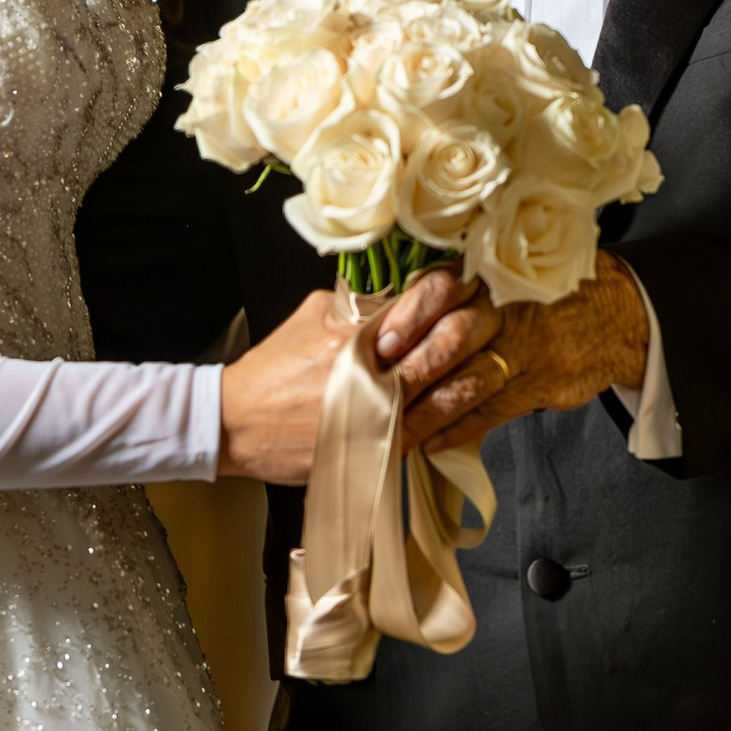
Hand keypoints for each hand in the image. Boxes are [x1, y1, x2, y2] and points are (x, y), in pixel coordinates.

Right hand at [216, 267, 471, 486]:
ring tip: (494, 358)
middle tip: (494, 315)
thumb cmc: (273, 370)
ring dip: (478, 372)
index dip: (455, 288)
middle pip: (448, 342)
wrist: (236, 424)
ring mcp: (379, 413)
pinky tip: (471, 398)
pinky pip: (434, 429)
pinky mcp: (380, 447)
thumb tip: (400, 293)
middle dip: (478, 326)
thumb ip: (361, 306)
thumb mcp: (313, 316)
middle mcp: (372, 370)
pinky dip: (457, 414)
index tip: (471, 283)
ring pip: (451, 390)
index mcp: (357, 330)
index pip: (424, 297)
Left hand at [387, 253, 650, 446]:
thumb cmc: (548, 292)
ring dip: (426, 412)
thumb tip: (391, 313)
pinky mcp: (544, 383)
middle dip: (410, 372)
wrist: (619, 313)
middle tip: (371, 398)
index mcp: (492, 273)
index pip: (443, 288)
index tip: (379, 344)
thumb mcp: (508, 271)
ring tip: (392, 433)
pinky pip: (494, 411)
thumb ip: (457, 288)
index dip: (409, 316)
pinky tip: (434, 442)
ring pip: (468, 383)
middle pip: (452, 339)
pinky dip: (461, 428)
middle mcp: (509, 307)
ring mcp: (529, 348)